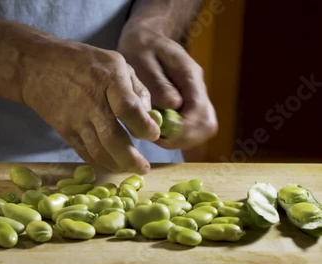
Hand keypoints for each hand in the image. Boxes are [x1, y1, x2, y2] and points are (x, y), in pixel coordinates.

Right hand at [21, 41, 160, 173]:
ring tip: (130, 168)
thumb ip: (137, 88)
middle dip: (131, 159)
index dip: (144, 126)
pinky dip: (99, 161)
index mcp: (108, 80)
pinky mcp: (64, 130)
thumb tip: (150, 116)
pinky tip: (111, 162)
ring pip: (98, 151)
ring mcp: (75, 119)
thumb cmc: (82, 61)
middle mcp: (92, 102)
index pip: (129, 109)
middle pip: (112, 138)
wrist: (36, 67)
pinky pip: (83, 152)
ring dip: (117, 165)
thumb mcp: (115, 62)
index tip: (153, 134)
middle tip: (144, 168)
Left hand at [118, 28, 217, 149]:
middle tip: (155, 136)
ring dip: (179, 139)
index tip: (157, 132)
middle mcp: (198, 89)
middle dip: (182, 138)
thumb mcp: (142, 59)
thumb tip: (173, 105)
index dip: (181, 129)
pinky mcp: (189, 107)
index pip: (199, 111)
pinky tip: (157, 129)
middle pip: (207, 125)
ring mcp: (196, 99)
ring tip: (154, 132)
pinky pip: (192, 130)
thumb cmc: (141, 48)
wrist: (146, 40)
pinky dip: (176, 136)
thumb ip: (157, 82)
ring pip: (202, 131)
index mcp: (190, 75)